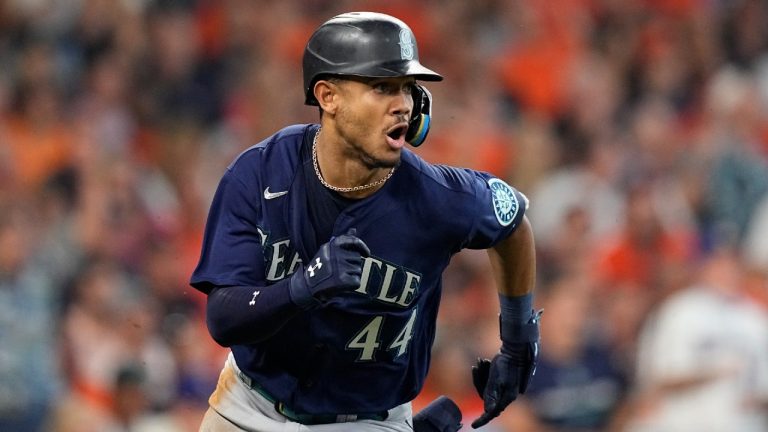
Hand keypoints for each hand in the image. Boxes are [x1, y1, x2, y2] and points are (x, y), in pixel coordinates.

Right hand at [289, 228, 369, 308]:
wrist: (307, 286)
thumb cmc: (320, 268)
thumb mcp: (329, 251)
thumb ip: (343, 241)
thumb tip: (354, 229)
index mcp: (331, 246)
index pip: (353, 241)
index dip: (362, 246)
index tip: (367, 254)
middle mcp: (335, 255)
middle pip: (357, 258)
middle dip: (352, 265)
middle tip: (340, 271)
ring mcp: (339, 267)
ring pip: (358, 269)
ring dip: (352, 275)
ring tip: (339, 277)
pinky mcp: (342, 280)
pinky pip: (356, 281)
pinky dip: (352, 285)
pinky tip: (342, 285)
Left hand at [471, 311, 540, 428]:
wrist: (515, 349)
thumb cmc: (507, 364)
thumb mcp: (497, 379)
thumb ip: (491, 394)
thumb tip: (488, 411)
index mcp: (507, 397)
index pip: (492, 412)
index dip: (483, 420)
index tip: (473, 426)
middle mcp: (507, 394)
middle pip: (486, 398)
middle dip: (479, 382)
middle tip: (476, 368)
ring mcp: (505, 387)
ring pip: (486, 388)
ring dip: (481, 375)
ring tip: (482, 362)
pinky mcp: (502, 380)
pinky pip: (488, 381)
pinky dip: (484, 372)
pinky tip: (484, 362)